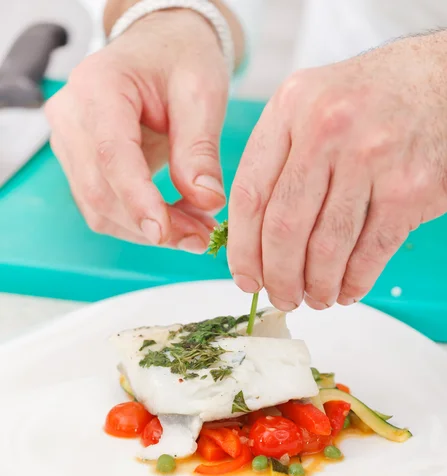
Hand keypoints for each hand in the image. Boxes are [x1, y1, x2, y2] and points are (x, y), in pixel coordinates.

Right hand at [45, 9, 228, 251]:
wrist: (160, 49)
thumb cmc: (180, 60)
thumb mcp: (202, 94)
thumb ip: (200, 150)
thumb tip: (206, 202)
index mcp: (98, 87)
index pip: (111, 155)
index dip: (137, 200)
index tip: (166, 233)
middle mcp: (72, 117)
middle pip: (101, 190)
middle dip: (153, 225)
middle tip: (202, 239)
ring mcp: (70, 144)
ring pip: (100, 208)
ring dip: (148, 230)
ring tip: (196, 231)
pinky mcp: (81, 165)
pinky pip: (104, 207)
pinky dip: (140, 222)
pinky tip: (176, 221)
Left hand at [228, 33, 446, 308]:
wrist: (441, 80)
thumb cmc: (368, 101)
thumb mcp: (308, 107)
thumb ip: (276, 161)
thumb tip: (251, 239)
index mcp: (290, 107)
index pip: (249, 195)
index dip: (243, 249)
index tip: (245, 278)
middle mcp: (327, 129)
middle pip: (285, 228)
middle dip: (279, 277)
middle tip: (281, 297)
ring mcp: (372, 158)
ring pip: (327, 247)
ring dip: (317, 286)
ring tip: (315, 298)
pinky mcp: (411, 188)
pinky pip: (371, 252)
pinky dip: (355, 281)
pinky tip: (346, 289)